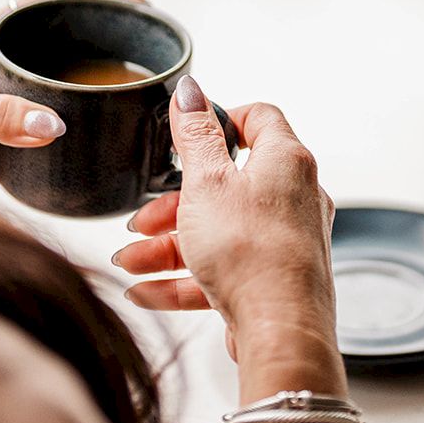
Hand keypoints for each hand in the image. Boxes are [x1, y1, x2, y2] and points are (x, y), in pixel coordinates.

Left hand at [0, 0, 144, 193]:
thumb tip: (55, 124)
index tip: (137, 0)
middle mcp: (0, 60)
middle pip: (66, 35)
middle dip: (110, 34)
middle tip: (155, 45)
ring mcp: (7, 97)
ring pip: (65, 78)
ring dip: (101, 79)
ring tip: (147, 87)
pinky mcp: (10, 135)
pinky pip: (57, 120)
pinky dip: (87, 122)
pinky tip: (113, 133)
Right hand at [113, 76, 344, 401]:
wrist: (280, 331)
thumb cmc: (252, 253)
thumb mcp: (208, 183)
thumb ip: (196, 136)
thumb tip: (192, 91)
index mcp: (286, 161)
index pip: (260, 118)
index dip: (223, 119)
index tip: (189, 132)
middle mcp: (294, 197)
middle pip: (226, 185)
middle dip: (174, 204)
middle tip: (144, 218)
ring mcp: (285, 241)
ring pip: (217, 232)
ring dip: (168, 246)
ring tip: (129, 260)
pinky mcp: (272, 279)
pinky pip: (221, 270)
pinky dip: (183, 277)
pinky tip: (144, 290)